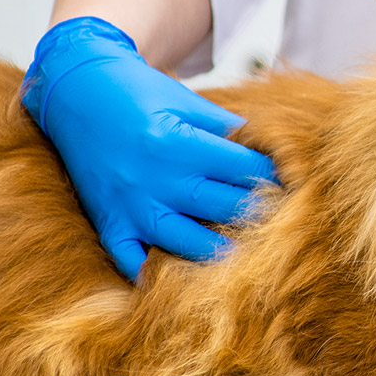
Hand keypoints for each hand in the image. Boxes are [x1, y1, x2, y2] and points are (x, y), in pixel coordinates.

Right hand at [21, 17, 274, 280]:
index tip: (297, 183)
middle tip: (287, 222)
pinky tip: (180, 283)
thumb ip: (228, 128)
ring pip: (185, 240)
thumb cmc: (142, 93)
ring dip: (219, 250)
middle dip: (257, 213)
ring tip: (250, 257)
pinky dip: (152, 273)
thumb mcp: (188, 102)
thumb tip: (272, 149)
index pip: (242, 168)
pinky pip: (130, 259)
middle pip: (222, 206)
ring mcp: (130, 205)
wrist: (78, 92)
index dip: (272, 175)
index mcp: (178, 143)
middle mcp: (155, 178)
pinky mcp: (108, 221)